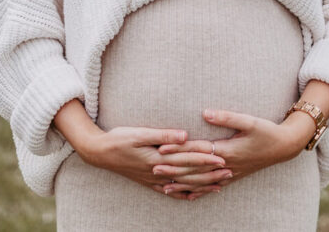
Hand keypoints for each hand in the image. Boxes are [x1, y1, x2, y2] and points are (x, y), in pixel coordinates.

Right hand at [79, 126, 230, 199]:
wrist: (99, 153)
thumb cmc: (119, 139)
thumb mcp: (139, 133)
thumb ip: (163, 135)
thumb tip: (185, 136)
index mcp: (157, 158)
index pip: (186, 158)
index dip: (205, 157)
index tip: (221, 156)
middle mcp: (158, 172)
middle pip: (189, 174)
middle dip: (210, 173)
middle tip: (230, 171)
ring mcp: (154, 180)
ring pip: (183, 185)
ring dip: (202, 185)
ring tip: (220, 184)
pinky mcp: (150, 182)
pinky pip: (170, 192)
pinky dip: (184, 194)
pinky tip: (195, 196)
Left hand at [156, 109, 310, 189]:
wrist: (284, 147)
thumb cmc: (267, 131)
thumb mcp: (249, 121)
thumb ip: (227, 117)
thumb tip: (206, 113)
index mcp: (227, 150)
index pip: (197, 151)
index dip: (178, 149)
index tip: (160, 148)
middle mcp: (226, 165)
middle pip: (195, 169)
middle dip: (173, 169)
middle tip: (153, 168)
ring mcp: (229, 173)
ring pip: (202, 182)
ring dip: (183, 184)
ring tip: (164, 187)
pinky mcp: (233, 176)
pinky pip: (213, 187)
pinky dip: (200, 192)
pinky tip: (189, 196)